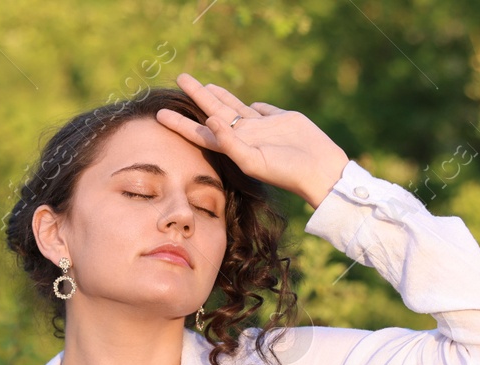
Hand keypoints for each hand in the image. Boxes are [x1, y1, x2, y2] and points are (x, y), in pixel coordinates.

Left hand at [155, 72, 350, 211]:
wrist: (318, 169)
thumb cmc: (285, 171)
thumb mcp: (252, 160)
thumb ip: (230, 141)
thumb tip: (209, 119)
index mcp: (233, 148)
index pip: (199, 133)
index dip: (180, 124)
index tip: (160, 114)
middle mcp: (243, 137)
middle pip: (213, 112)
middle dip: (197, 96)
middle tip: (181, 78)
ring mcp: (261, 128)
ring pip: (235, 107)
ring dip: (219, 96)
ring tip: (205, 85)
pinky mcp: (279, 119)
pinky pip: (261, 109)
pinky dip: (253, 105)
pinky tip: (249, 103)